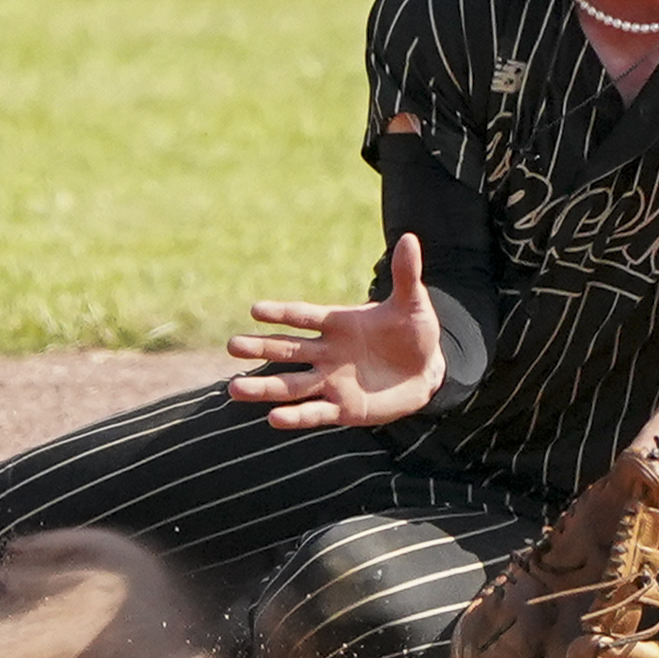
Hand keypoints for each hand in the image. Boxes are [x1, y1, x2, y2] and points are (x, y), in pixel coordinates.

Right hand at [226, 232, 444, 429]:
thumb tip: (409, 239)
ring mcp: (332, 381)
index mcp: (338, 324)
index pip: (303, 317)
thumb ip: (406, 276)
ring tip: (234, 390)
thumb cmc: (414, 332)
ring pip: (291, 385)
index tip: (255, 311)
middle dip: (260, 348)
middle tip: (232, 346)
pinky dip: (296, 417)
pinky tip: (273, 419)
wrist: (426, 371)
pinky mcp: (343, 408)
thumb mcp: (412, 304)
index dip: (281, 314)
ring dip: (264, 388)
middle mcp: (327, 353)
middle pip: (288, 350)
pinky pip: (315, 412)